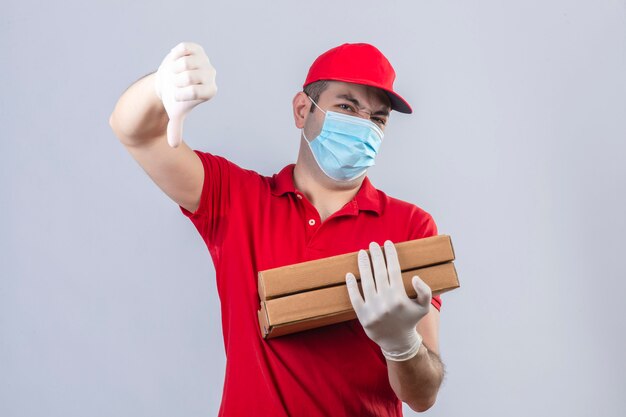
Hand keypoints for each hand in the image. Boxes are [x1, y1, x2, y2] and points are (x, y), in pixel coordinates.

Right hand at [155, 42, 216, 147]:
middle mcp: (211, 75)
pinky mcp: (196, 49)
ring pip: (184, 62)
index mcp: (210, 91)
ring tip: (175, 74)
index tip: (178, 95)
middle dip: (175, 81)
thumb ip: (176, 129)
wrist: (169, 82)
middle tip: (176, 83)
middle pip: (188, 75)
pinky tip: (176, 62)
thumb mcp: (175, 114)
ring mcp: (205, 60)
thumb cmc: (174, 99)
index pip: (194, 91)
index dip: (180, 93)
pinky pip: (181, 49)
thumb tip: (173, 145)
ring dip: (174, 69)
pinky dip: (174, 55)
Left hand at [346, 240, 432, 360]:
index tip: (387, 244)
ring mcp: (373, 309)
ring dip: (363, 266)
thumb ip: (425, 292)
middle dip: (376, 256)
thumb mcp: (423, 307)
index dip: (390, 255)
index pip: (394, 270)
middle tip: (373, 244)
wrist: (397, 342)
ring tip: (362, 253)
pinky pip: (355, 298)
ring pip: (366, 282)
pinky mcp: (363, 316)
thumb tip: (415, 277)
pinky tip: (349, 274)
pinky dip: (351, 286)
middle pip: (379, 273)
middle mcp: (386, 302)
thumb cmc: (410, 320)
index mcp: (400, 297)